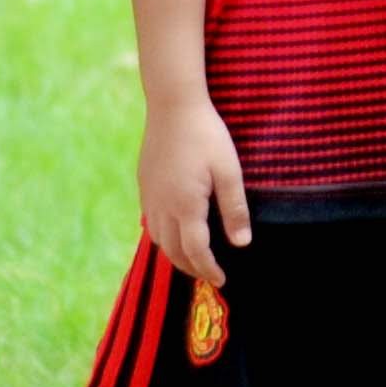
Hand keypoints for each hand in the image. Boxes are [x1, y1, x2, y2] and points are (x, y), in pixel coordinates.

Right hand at [140, 93, 250, 282]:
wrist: (172, 105)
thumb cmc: (206, 135)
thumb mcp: (229, 171)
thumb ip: (234, 209)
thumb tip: (241, 244)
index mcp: (185, 205)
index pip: (196, 251)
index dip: (209, 269)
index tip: (222, 280)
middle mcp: (162, 206)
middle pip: (173, 251)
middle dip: (191, 268)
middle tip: (209, 276)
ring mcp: (149, 196)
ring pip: (158, 239)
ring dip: (175, 255)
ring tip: (193, 261)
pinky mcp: (144, 185)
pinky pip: (150, 222)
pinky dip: (163, 237)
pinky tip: (174, 233)